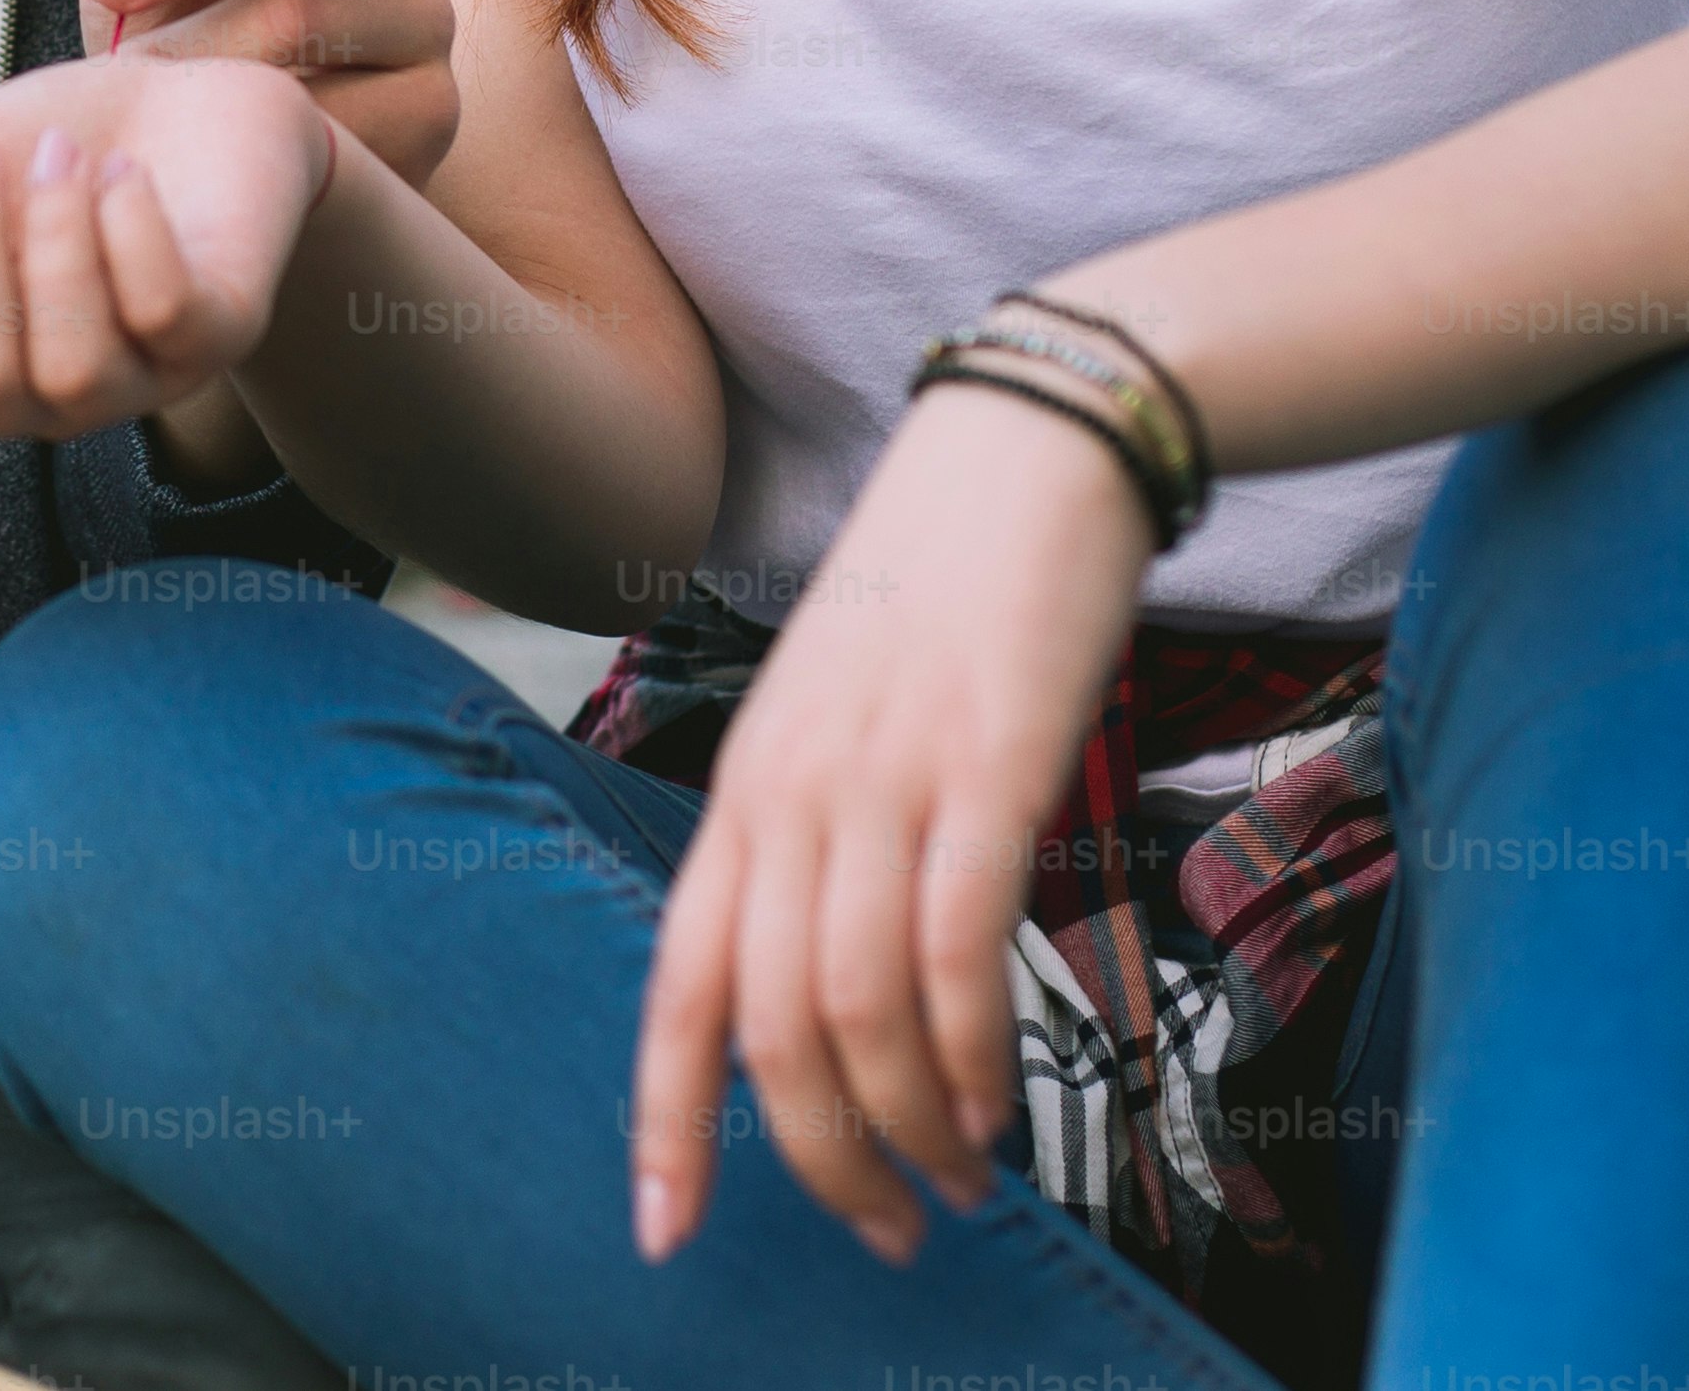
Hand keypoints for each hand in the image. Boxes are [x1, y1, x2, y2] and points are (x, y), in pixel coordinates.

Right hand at [0, 58, 331, 445]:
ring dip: (54, 238)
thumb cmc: (42, 139)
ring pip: (73, 364)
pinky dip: (132, 231)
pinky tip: (122, 173)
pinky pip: (164, 314)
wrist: (177, 97)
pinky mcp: (219, 334)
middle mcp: (45, 398)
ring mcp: (138, 377)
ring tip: (63, 153)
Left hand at [626, 385, 1149, 1265]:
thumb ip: (816, 834)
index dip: (666, 1118)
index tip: (665, 1230)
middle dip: (819, 1160)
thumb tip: (821, 971)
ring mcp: (882, 783)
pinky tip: (997, 1104)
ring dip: (907, 1128)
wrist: (1024, 455)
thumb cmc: (939, 596)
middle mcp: (790, 797)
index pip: (677, 985)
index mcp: (744, 792)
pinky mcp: (984, 770)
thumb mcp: (838, 718)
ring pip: (858, 1009)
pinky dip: (971, 1052)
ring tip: (959, 1183)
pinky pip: (954, 949)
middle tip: (885, 1233)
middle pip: (769, 1027)